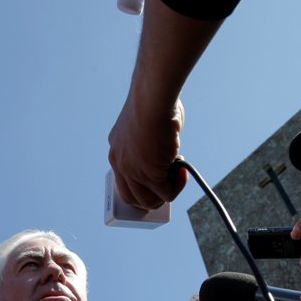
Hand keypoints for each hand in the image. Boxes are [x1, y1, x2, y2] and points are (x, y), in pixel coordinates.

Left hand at [108, 95, 186, 210]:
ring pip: (148, 201)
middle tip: (168, 185)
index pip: (122, 180)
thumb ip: (151, 144)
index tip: (156, 179)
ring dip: (165, 194)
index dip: (140, 186)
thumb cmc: (155, 103)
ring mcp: (133, 171)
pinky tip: (183, 171)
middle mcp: (119, 163)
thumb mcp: (146, 125)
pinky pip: (166, 194)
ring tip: (178, 175)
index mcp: (117, 150)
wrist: (154, 99)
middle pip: (131, 197)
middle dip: (151, 198)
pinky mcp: (149, 175)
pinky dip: (177, 186)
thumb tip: (167, 155)